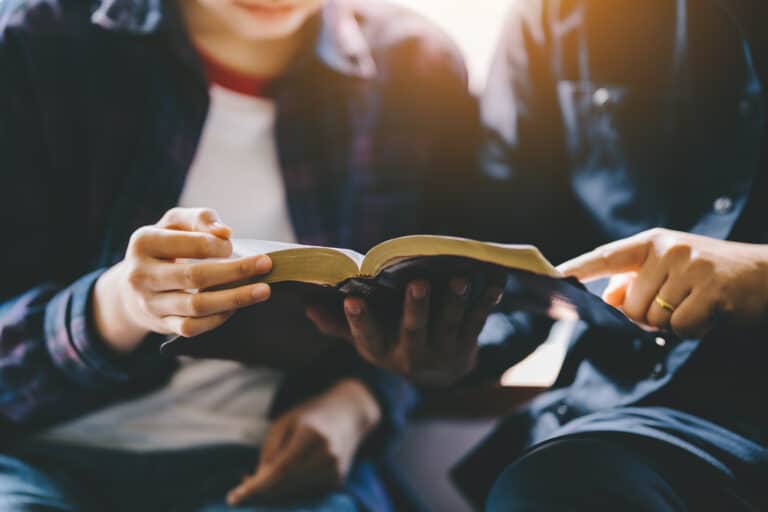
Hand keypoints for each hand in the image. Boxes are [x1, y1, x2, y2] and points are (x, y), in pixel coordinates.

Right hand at [93, 207, 272, 352]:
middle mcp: (141, 274)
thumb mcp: (175, 223)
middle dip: (236, 271)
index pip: (190, 243)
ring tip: (263, 290)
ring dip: (234, 298)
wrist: (133, 285)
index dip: (218, 245)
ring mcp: (150, 303)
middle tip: (266, 264)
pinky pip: (192, 327)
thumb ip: (200, 218)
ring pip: (197, 306)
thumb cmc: (165, 246)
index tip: (233, 245)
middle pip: (195, 276)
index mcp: (144, 242)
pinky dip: (218, 319)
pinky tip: (237, 308)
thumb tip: (225, 232)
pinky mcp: (160, 324)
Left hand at [227, 378, 380, 505]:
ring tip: (264, 475)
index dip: (255, 487)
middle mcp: (327, 455)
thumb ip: (270, 449)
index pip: (279, 470)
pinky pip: (305, 493)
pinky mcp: (338, 481)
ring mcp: (335, 470)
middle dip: (260, 489)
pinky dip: (289, 490)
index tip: (234, 498)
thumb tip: (257, 479)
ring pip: (294, 493)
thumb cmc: (310, 416)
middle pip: (285, 485)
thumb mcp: (285, 421)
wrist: (348, 415)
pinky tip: (284, 478)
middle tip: (244, 484)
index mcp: (312, 435)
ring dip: (274, 490)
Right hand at [306, 278, 503, 386]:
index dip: (358, 320)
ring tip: (460, 279)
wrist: (438, 373)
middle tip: (417, 283)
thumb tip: (306, 305)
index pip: (366, 337)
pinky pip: (477, 323)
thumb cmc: (394, 344)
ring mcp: (441, 353)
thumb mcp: (366, 340)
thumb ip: (338, 325)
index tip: (351, 299)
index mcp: (381, 352)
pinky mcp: (467, 347)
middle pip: (413, 331)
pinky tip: (494, 283)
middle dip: (416, 307)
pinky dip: (486, 303)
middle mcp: (411, 356)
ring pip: (449, 325)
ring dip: (455, 301)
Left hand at [559, 228, 767, 337]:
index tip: (552, 276)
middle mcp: (669, 249)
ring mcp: (691, 267)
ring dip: (672, 324)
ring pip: (653, 319)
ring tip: (696, 305)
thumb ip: (636, 282)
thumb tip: (605, 300)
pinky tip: (710, 314)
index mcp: (653, 242)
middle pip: (630, 305)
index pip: (606, 256)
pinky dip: (692, 331)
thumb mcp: (671, 269)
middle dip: (649, 316)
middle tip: (679, 303)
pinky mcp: (711, 291)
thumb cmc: (711, 276)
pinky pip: (680, 329)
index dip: (578, 268)